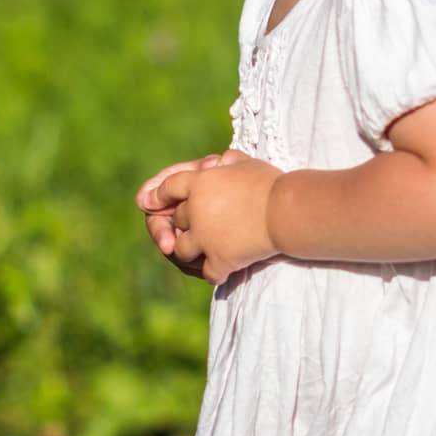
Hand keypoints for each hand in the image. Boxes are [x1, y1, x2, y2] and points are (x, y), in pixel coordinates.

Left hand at [146, 155, 287, 285]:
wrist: (288, 211)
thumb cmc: (271, 183)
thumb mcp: (245, 164)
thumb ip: (223, 164)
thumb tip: (209, 165)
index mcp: (200, 182)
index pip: (167, 186)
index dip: (156, 194)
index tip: (148, 202)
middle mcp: (196, 210)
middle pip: (175, 220)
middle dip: (181, 224)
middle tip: (191, 228)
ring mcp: (205, 238)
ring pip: (181, 250)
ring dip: (191, 250)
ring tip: (205, 249)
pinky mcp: (220, 260)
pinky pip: (206, 272)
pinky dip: (213, 271)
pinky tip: (223, 268)